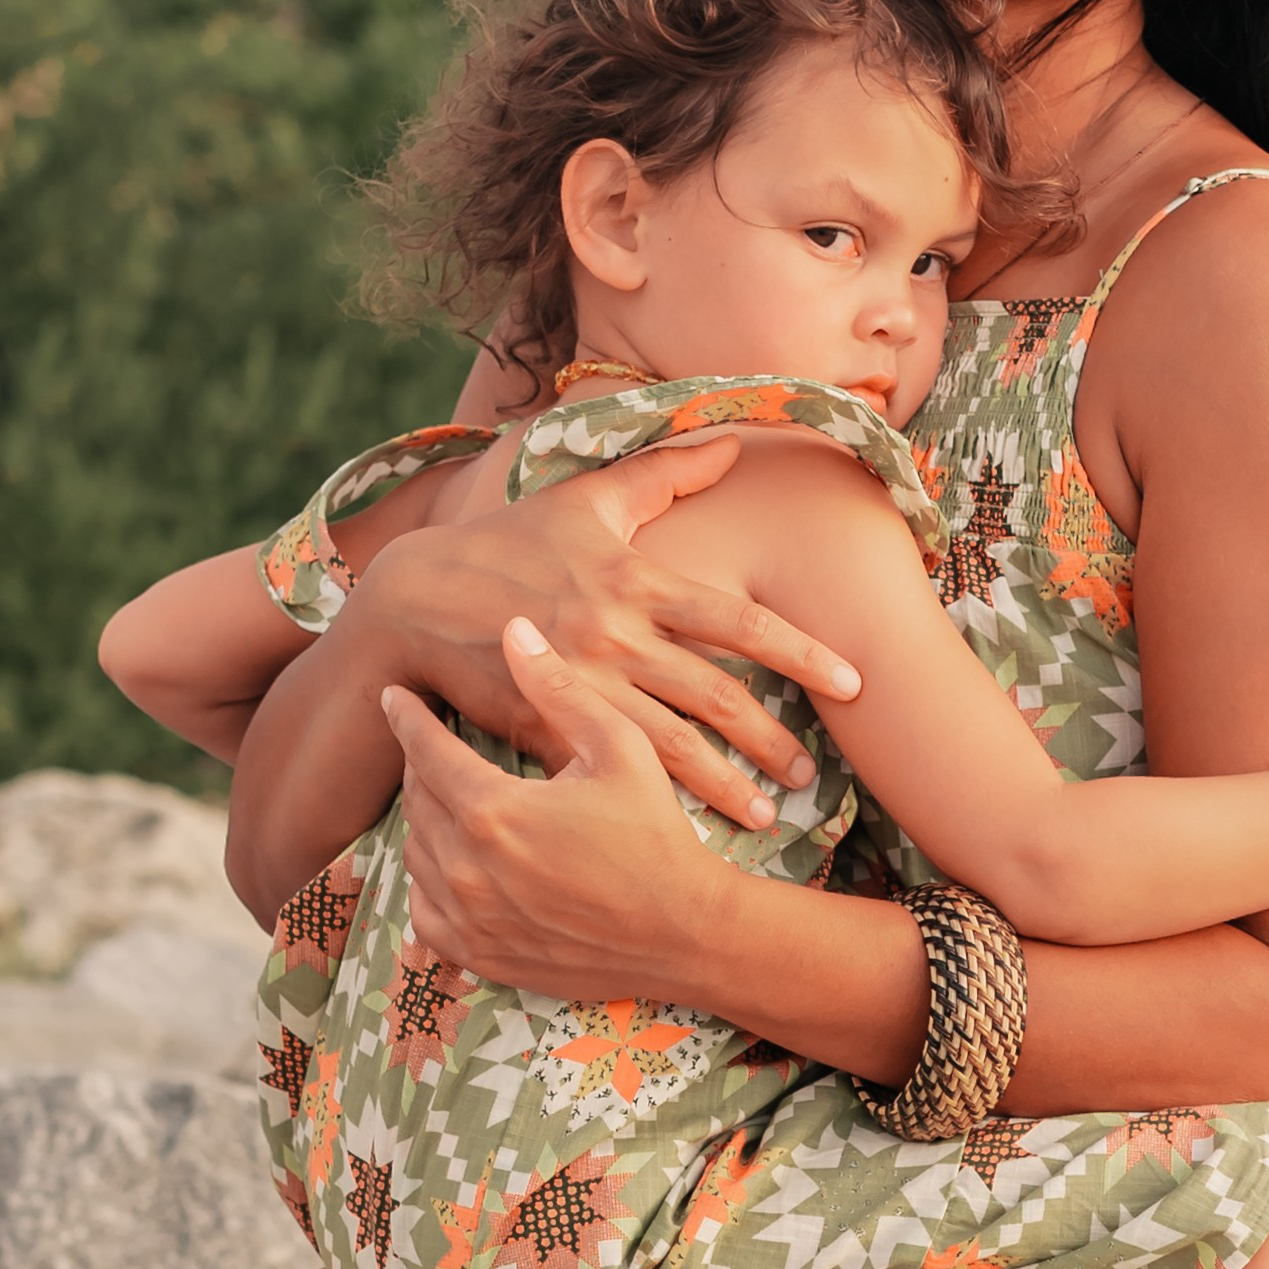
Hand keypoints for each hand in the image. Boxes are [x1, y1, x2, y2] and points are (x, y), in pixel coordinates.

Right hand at [365, 436, 859, 829]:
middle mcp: (616, 635)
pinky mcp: (542, 725)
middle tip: (810, 776)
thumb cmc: (508, 543)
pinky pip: (605, 768)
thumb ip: (665, 473)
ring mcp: (578, 684)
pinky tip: (676, 826)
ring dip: (722, 785)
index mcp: (636, 581)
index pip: (739, 621)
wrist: (414, 598)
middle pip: (715, 697)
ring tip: (763, 818)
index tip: (854, 683)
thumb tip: (733, 443)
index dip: (802, 653)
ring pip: (669, 745)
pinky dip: (645, 798)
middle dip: (770, 741)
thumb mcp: (586, 499)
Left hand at [383, 621, 740, 996]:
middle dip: (421, 764)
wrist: (684, 933)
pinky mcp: (480, 955)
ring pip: (417, 855)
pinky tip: (453, 864)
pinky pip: (426, 913)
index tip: (396, 695)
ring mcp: (469, 919)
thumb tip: (515, 630)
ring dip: (427, 820)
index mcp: (492, 810)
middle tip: (433, 742)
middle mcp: (466, 868)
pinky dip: (431, 883)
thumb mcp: (620, 748)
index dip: (408, 717)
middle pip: (417, 800)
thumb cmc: (657, 835)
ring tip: (450, 796)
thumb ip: (560, 691)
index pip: (425, 750)